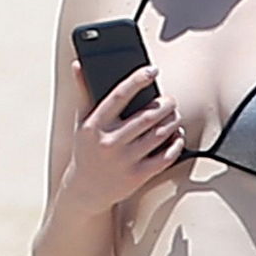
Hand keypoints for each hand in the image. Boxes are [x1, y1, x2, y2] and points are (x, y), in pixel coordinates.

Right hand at [63, 60, 186, 213]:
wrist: (85, 191)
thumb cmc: (86, 150)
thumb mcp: (81, 123)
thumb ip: (83, 93)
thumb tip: (78, 64)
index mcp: (94, 125)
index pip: (119, 95)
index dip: (138, 80)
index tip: (152, 70)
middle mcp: (110, 142)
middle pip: (147, 116)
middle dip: (165, 104)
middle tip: (171, 100)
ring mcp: (124, 161)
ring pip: (159, 135)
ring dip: (173, 122)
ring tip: (175, 115)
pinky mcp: (137, 177)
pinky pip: (165, 157)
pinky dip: (175, 144)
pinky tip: (177, 135)